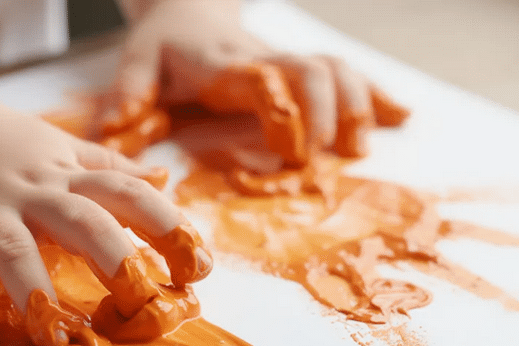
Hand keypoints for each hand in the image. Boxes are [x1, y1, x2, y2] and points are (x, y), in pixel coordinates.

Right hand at [0, 90, 210, 318]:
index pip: (124, 193)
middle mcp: (29, 190)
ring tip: (50, 330)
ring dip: (31, 285)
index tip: (199, 264)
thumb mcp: (57, 146)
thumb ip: (108, 166)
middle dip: (114, 255)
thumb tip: (161, 179)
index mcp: (63, 175)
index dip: (165, 225)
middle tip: (144, 298)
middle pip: (80, 218)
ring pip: (10, 244)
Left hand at [104, 0, 407, 159]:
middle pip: (314, 69)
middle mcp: (265, 59)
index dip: (284, 108)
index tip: (292, 148)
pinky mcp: (303, 68)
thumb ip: (128, 93)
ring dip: (356, 106)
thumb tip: (116, 128)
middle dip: (328, 111)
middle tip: (323, 157)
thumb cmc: (163, 48)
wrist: (190, 12)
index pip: (262, 78)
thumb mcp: (136, 63)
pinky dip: (376, 94)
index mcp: (225, 65)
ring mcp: (289, 61)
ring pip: (337, 68)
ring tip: (359, 148)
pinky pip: (347, 73)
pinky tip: (401, 116)